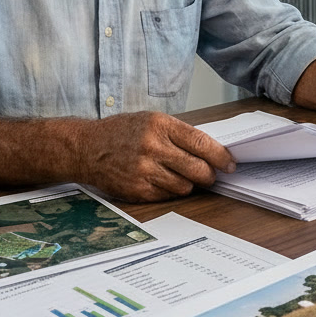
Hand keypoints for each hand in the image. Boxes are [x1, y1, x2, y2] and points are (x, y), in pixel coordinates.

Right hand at [73, 112, 236, 201]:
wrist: (86, 148)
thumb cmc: (120, 132)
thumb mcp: (150, 121)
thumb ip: (178, 134)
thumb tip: (211, 151)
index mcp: (159, 125)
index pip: (201, 143)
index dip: (221, 156)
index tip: (229, 163)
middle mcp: (152, 147)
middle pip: (198, 169)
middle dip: (210, 175)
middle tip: (211, 175)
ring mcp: (144, 170)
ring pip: (185, 186)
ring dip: (189, 184)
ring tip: (182, 176)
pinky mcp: (137, 189)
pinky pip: (168, 196)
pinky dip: (171, 191)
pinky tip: (164, 181)